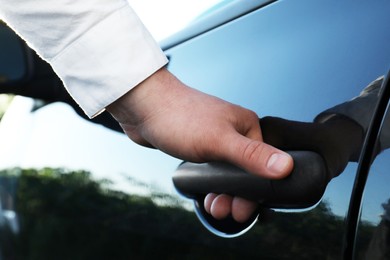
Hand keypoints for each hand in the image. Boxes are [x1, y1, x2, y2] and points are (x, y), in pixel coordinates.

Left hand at [107, 68, 292, 221]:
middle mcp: (235, 133)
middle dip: (236, 196)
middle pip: (245, 172)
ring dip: (223, 193)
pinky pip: (213, 170)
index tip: (243, 211)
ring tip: (213, 207)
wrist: (144, 105)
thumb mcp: (218, 140)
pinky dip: (211, 184)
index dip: (255, 192)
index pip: (263, 167)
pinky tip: (205, 194)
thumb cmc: (179, 117)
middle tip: (224, 211)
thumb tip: (285, 167)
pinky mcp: (201, 145)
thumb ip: (251, 155)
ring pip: (228, 173)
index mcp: (247, 127)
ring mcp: (217, 139)